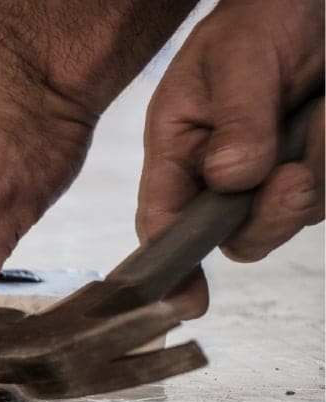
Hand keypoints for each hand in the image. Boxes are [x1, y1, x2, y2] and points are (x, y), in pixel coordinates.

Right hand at [137, 0, 324, 318]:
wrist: (312, 2)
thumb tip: (231, 179)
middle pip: (236, 237)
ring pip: (293, 216)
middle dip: (270, 216)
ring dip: (318, 170)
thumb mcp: (238, 57)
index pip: (162, 219)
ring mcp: (268, 176)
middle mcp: (219, 172)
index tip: (186, 301)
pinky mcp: (312, 169)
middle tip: (294, 176)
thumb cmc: (263, 14)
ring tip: (320, 110)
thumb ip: (234, 120)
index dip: (168, 266)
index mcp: (179, 147)